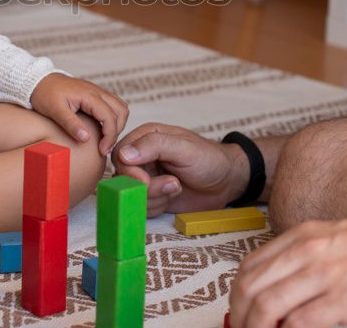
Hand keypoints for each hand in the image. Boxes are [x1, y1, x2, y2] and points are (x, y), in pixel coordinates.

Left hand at [30, 74, 129, 155]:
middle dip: (117, 130)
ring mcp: (97, 92)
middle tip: (105, 147)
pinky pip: (112, 105)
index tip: (102, 151)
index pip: (110, 117)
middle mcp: (97, 91)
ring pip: (120, 107)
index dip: (110, 136)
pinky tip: (101, 130)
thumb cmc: (44, 95)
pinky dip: (113, 118)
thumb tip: (86, 139)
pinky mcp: (95, 95)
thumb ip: (70, 124)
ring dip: (117, 124)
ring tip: (105, 140)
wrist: (38, 81)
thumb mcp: (54, 111)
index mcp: (89, 95)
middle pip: (121, 111)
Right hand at [112, 123, 247, 216]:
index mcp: (146, 137)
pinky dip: (157, 206)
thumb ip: (154, 146)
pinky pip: (141, 207)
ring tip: (177, 187)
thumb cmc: (209, 159)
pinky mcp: (152, 196)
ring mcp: (146, 177)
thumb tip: (124, 153)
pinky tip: (174, 195)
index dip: (129, 172)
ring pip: (132, 196)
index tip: (146, 180)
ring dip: (155, 197)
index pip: (120, 155)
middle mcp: (142, 157)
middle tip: (173, 184)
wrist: (226, 182)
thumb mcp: (184, 148)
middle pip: (123, 179)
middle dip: (147, 188)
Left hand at [228, 213, 346, 326]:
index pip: (251, 265)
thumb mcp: (339, 240)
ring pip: (265, 306)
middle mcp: (305, 251)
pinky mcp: (341, 301)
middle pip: (249, 286)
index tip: (241, 312)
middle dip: (239, 314)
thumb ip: (313, 259)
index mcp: (303, 236)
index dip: (239, 294)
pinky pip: (296, 324)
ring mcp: (321, 276)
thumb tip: (298, 290)